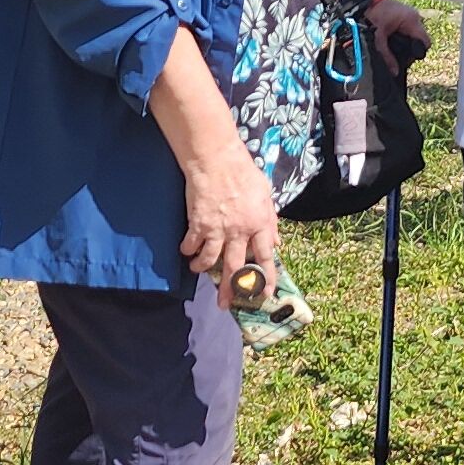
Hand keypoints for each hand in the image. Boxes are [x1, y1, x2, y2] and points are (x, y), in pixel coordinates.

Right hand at [176, 128, 283, 289]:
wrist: (216, 160)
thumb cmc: (243, 173)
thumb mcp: (266, 195)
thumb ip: (271, 220)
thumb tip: (276, 241)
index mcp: (259, 223)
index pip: (265, 256)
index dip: (266, 277)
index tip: (265, 293)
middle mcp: (239, 231)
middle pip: (236, 267)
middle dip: (230, 289)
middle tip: (225, 304)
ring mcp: (218, 229)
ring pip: (210, 260)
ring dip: (203, 268)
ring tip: (198, 268)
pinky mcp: (198, 224)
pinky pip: (192, 245)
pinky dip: (188, 250)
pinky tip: (187, 250)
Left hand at [362, 0, 427, 64]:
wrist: (366, 2)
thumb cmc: (373, 17)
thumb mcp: (379, 39)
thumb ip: (387, 56)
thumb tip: (395, 72)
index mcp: (411, 21)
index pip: (425, 42)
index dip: (418, 52)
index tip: (407, 56)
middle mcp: (416, 16)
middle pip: (421, 39)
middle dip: (411, 47)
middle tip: (398, 52)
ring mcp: (413, 14)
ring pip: (416, 34)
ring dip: (408, 40)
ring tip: (395, 43)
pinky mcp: (407, 13)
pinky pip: (411, 28)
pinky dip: (406, 34)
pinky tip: (395, 36)